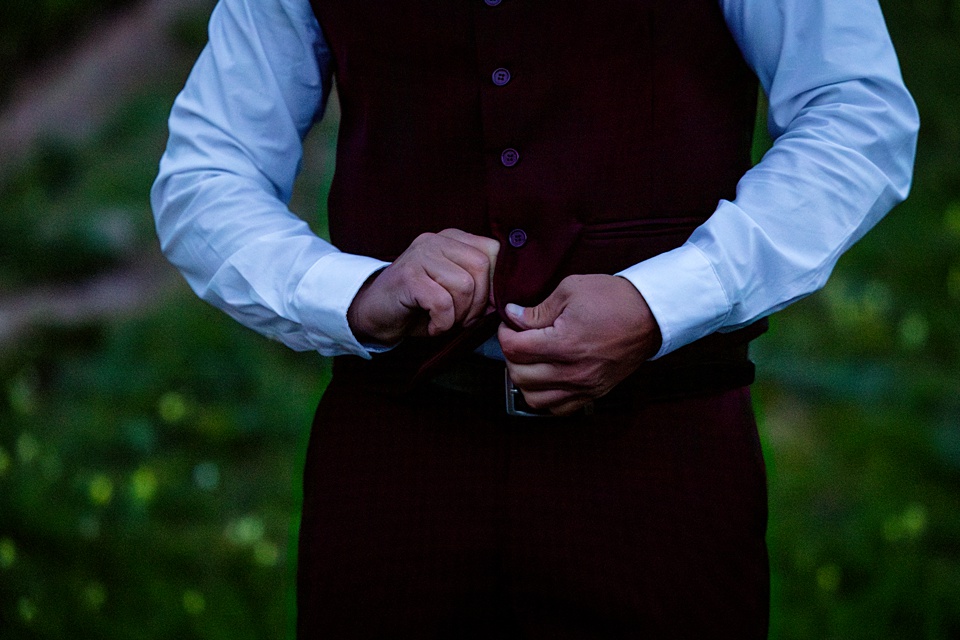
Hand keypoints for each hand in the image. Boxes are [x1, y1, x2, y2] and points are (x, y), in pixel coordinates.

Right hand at [348, 229, 499, 344]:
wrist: (373, 313)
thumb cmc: (418, 305)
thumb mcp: (453, 291)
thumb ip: (479, 285)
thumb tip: (507, 297)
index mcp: (452, 239)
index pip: (494, 251)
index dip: (495, 284)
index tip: (485, 307)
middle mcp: (436, 240)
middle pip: (482, 267)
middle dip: (479, 303)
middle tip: (462, 319)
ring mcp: (420, 255)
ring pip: (465, 285)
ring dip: (459, 315)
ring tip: (444, 321)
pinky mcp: (408, 276)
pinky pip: (442, 303)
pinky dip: (442, 323)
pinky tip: (432, 326)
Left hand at [498, 274, 661, 415]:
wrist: (650, 315)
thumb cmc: (613, 299)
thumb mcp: (571, 290)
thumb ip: (537, 309)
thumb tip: (512, 317)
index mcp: (565, 343)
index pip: (515, 349)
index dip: (505, 335)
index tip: (510, 325)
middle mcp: (573, 370)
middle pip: (520, 375)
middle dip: (511, 356)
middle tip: (518, 340)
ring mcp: (585, 386)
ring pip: (534, 398)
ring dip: (524, 380)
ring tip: (530, 361)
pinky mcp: (594, 393)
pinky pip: (558, 409)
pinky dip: (545, 397)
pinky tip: (547, 378)